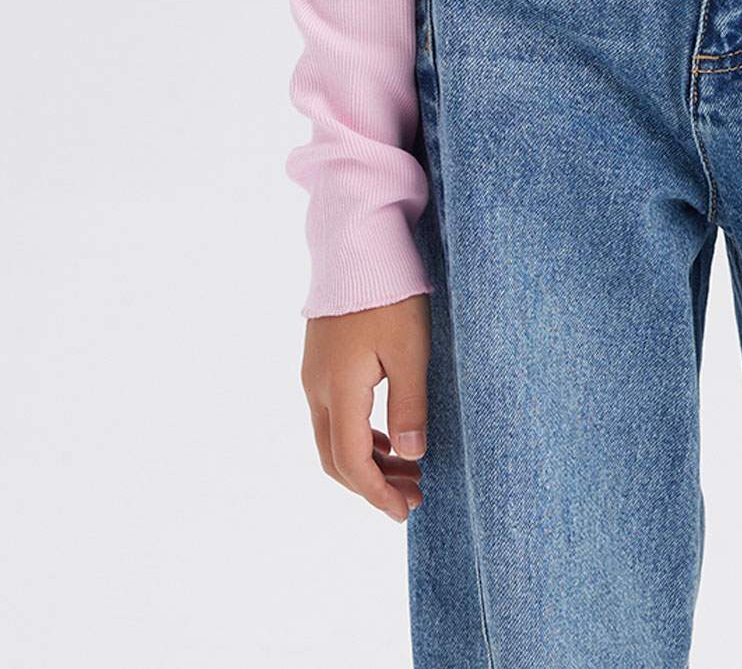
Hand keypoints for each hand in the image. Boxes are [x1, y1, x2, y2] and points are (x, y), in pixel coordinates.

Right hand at [300, 293, 430, 522]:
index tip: (405, 511)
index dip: (377, 494)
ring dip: (367, 461)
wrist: (357, 242)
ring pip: (332, 438)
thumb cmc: (389, 293)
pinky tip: (387, 438)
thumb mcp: (410, 350)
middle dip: (372, 485)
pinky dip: (359, 436)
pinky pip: (333, 415)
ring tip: (408, 470)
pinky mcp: (320, 360)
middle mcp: (317, 387)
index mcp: (339, 389)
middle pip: (335, 458)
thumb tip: (411, 457)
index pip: (351, 462)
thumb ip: (409, 406)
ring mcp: (314, 374)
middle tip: (413, 495)